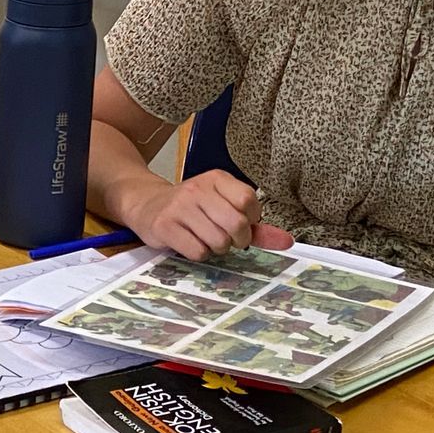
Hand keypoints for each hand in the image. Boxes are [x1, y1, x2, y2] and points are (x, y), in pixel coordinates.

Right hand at [129, 171, 294, 259]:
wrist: (146, 204)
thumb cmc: (190, 209)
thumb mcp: (222, 207)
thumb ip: (255, 226)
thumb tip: (287, 242)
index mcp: (216, 179)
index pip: (248, 200)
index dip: (250, 220)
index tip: (239, 222)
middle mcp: (197, 189)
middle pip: (236, 223)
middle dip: (237, 240)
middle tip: (227, 239)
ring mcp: (180, 207)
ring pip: (218, 240)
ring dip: (216, 248)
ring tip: (205, 239)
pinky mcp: (165, 225)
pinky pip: (197, 251)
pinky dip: (198, 254)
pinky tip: (189, 243)